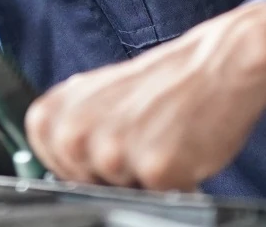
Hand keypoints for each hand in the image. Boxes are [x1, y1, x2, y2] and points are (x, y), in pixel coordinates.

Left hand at [23, 1, 265, 191]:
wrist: (218, 66)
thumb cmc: (162, 83)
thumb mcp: (97, 95)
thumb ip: (71, 127)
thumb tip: (51, 165)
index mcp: (56, 110)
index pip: (47, 163)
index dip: (79, 163)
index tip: (100, 148)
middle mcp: (78, 131)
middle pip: (83, 186)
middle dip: (110, 174)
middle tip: (138, 140)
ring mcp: (115, 152)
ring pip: (120, 195)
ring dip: (143, 178)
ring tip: (161, 139)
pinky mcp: (154, 169)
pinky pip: (159, 199)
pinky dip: (174, 184)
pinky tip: (181, 150)